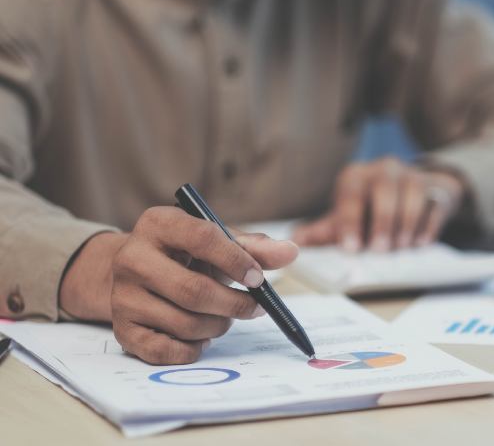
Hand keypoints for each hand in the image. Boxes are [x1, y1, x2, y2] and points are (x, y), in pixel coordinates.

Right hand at [60, 206, 297, 364]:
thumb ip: (254, 247)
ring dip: (218, 326)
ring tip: (224, 316)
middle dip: (234, 305)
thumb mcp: (217, 241)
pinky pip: (165, 351)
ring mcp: (122, 296)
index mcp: (159, 223)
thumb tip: (290, 252)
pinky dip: (193, 349)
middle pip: (193, 291)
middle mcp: (132, 258)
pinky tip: (202, 336)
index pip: (203, 238)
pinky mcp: (122, 329)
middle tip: (255, 308)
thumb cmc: (185, 254)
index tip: (259, 279)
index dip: (237, 261)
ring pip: (184, 324)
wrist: (138, 271)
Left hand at [293, 157, 464, 251]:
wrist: (411, 193)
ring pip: (413, 191)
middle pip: (384, 189)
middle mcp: (384, 169)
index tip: (351, 248)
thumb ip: (323, 231)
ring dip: (407, 222)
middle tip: (379, 250)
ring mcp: (412, 175)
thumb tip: (295, 242)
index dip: (350, 220)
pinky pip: (434, 202)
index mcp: (356, 175)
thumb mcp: (346, 217)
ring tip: (402, 247)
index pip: (351, 193)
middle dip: (382, 221)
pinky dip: (429, 224)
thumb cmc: (372, 208)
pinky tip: (422, 243)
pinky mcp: (435, 187)